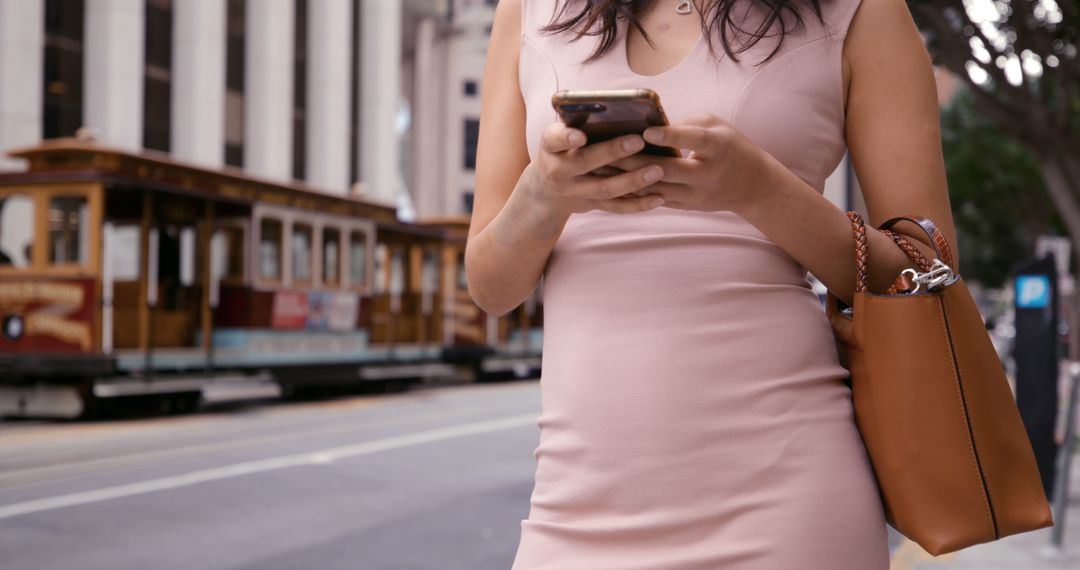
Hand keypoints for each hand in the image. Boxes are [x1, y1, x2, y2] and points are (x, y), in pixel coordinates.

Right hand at [522, 122, 666, 216]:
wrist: (546, 193)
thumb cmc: (561, 151)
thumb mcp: (558, 137)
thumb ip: (578, 123)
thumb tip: (618, 108)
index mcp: (551, 147)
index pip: (554, 140)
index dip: (566, 138)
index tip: (580, 136)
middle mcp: (560, 171)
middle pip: (585, 163)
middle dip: (612, 152)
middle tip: (638, 140)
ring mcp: (576, 192)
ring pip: (605, 188)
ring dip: (633, 180)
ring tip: (658, 170)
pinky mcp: (592, 205)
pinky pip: (616, 207)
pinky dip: (638, 205)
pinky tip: (659, 198)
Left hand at [606, 113, 781, 212]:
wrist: (752, 185)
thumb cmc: (730, 146)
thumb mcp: (716, 127)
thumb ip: (685, 124)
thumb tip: (648, 125)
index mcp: (717, 148)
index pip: (693, 141)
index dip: (671, 137)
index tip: (646, 132)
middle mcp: (707, 174)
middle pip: (667, 170)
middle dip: (635, 162)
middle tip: (605, 151)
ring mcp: (696, 195)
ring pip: (656, 189)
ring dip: (627, 180)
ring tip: (600, 169)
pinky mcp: (686, 206)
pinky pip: (654, 200)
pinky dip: (633, 193)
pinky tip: (610, 185)